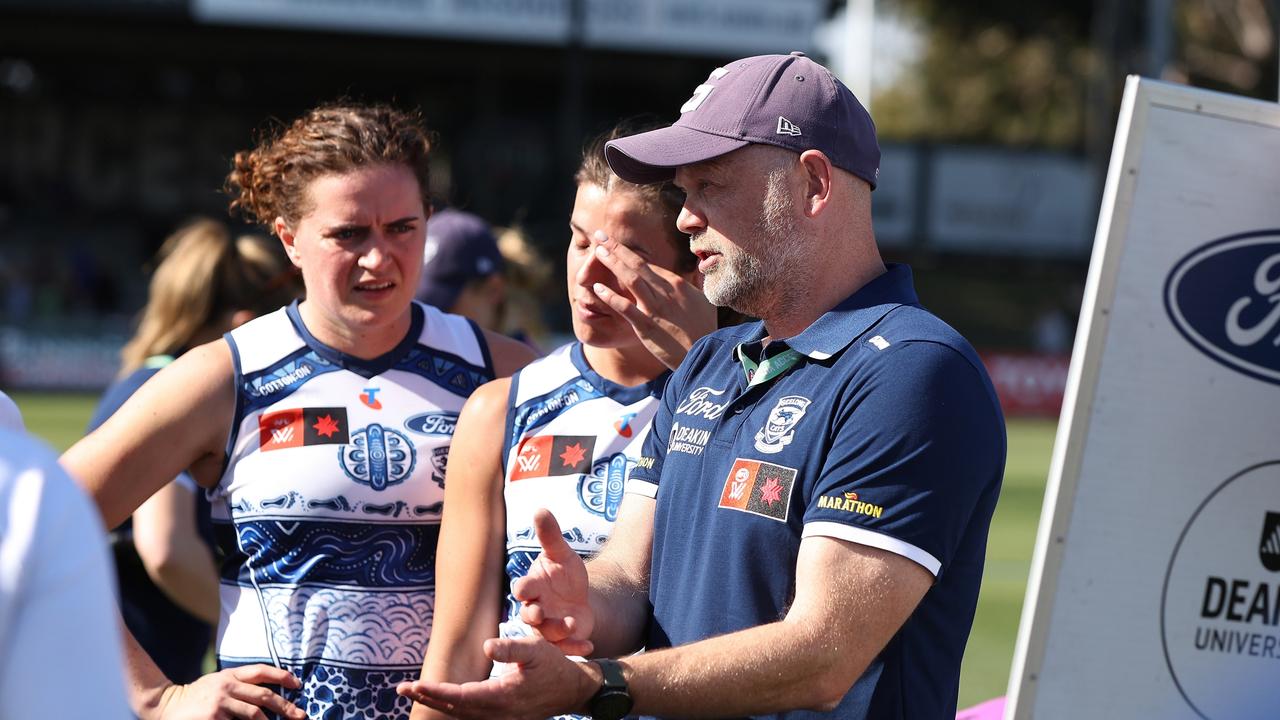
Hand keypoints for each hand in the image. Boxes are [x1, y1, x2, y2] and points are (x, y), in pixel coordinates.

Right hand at [151, 665, 305, 719]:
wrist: (164, 706)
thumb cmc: (196, 698)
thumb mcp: (217, 683)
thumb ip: (238, 685)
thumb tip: (269, 695)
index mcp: (229, 675)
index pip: (261, 671)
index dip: (281, 676)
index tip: (298, 684)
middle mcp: (226, 686)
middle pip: (263, 695)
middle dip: (285, 706)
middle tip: (300, 715)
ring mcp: (220, 703)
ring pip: (254, 714)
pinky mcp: (214, 718)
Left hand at [397, 637, 597, 719]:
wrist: (574, 690)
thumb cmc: (555, 666)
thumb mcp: (537, 649)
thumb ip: (512, 647)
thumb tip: (486, 645)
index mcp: (504, 696)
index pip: (461, 697)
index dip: (437, 691)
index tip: (414, 685)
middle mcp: (498, 713)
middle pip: (455, 710)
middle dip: (429, 699)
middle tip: (402, 689)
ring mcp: (501, 718)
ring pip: (462, 715)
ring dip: (438, 705)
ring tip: (417, 693)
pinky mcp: (503, 717)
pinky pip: (472, 716)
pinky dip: (454, 709)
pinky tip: (443, 701)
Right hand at [511, 509, 593, 655]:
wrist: (579, 595)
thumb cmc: (564, 573)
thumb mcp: (562, 554)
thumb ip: (551, 536)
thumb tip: (541, 509)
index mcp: (532, 586)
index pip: (521, 588)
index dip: (522, 589)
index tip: (524, 588)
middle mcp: (535, 608)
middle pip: (528, 615)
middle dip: (532, 615)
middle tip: (538, 613)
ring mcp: (548, 626)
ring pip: (546, 634)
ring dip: (557, 631)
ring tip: (573, 624)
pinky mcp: (562, 639)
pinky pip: (565, 648)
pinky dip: (575, 649)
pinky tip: (588, 646)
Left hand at [588, 231, 716, 369]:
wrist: (705, 356)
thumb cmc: (705, 331)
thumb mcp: (705, 302)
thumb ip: (697, 284)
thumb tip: (700, 269)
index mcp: (678, 284)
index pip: (650, 264)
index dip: (630, 253)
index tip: (615, 245)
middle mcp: (666, 291)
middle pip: (638, 264)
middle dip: (617, 248)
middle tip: (600, 235)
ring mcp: (655, 308)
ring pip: (631, 279)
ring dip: (612, 263)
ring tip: (597, 251)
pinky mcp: (647, 326)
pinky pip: (625, 307)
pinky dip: (610, 296)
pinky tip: (597, 287)